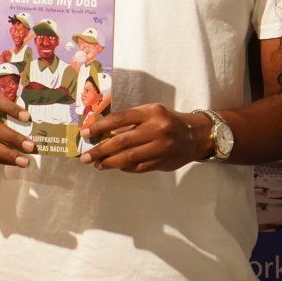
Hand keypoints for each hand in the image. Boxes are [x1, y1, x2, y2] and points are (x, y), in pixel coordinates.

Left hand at [81, 104, 207, 172]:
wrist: (196, 135)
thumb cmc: (167, 121)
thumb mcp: (151, 112)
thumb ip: (130, 120)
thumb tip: (102, 131)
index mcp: (151, 112)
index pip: (120, 119)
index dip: (100, 127)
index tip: (85, 133)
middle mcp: (157, 129)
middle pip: (122, 141)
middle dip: (101, 150)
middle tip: (86, 157)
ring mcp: (161, 147)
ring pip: (130, 157)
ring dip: (110, 162)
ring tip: (98, 164)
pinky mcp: (163, 161)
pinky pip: (139, 167)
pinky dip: (125, 168)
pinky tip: (116, 167)